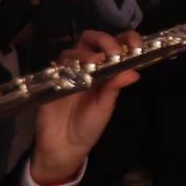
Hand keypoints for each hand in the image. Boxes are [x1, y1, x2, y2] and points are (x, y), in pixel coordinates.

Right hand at [30, 30, 142, 184]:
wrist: (66, 146)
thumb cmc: (89, 125)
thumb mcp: (106, 106)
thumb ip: (115, 87)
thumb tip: (134, 72)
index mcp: (103, 70)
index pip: (113, 45)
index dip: (124, 39)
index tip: (136, 44)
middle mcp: (84, 67)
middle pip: (89, 39)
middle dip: (103, 39)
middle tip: (113, 51)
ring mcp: (66, 73)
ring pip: (72, 51)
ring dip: (86, 53)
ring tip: (97, 62)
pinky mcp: (50, 82)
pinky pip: (55, 68)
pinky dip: (66, 66)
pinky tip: (75, 72)